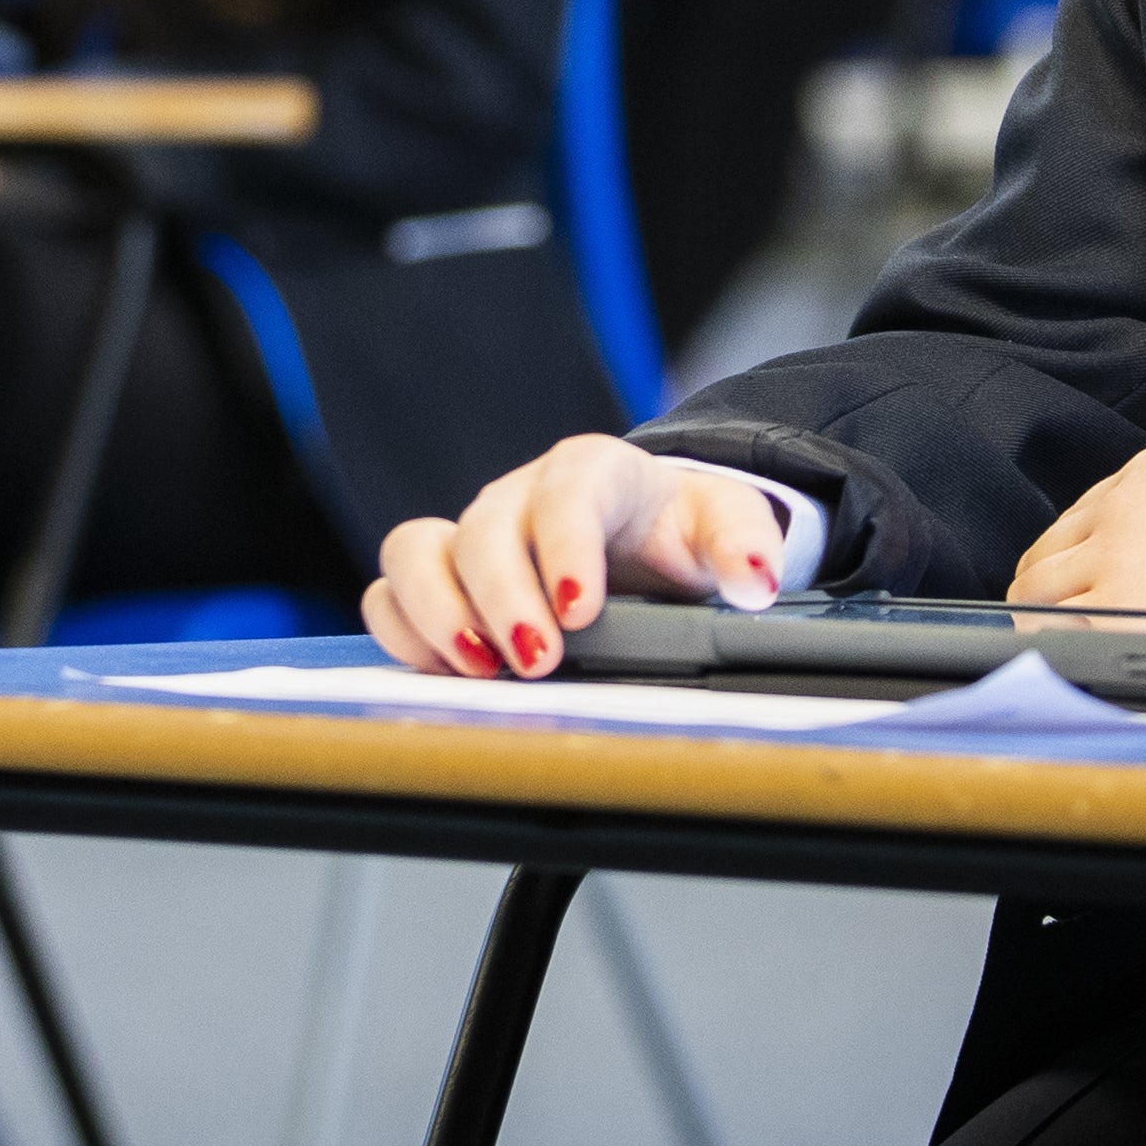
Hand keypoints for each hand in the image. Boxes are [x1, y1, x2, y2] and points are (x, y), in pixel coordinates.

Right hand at [364, 435, 791, 678]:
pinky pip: (390, 591)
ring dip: (437, 612)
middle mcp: (519, 497)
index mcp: (593, 472)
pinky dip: (403, 631)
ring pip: (415, 551)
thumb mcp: (725, 528)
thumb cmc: (675, 530)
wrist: (644, 534)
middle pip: (485, 530)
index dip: (566, 547)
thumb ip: (745, 548)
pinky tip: (445, 672)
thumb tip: (755, 584)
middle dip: (503, 599)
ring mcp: (471, 535)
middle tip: (536, 662)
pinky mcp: (441, 576)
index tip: (580, 609)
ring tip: (479, 668)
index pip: (569, 492)